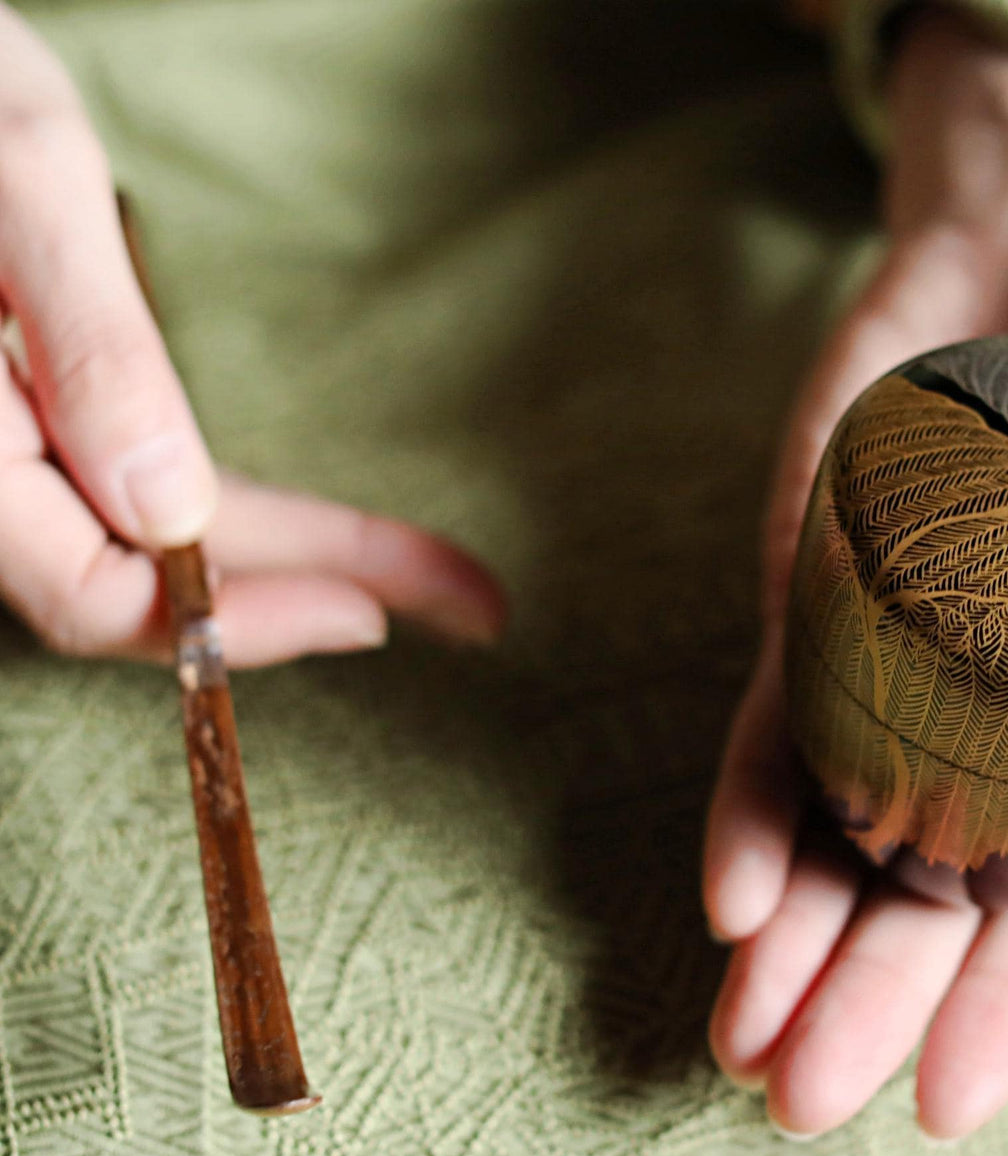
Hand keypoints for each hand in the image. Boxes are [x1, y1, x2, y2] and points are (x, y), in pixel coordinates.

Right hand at [0, 7, 503, 665]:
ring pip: (170, 538)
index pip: (94, 597)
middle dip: (318, 587)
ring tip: (435, 572)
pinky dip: (245, 511)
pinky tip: (328, 533)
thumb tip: (170, 512)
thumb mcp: (21, 186)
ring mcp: (19, 448)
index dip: (237, 622)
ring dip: (304, 554)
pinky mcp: (50, 418)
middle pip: (160, 581)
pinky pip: (154, 486)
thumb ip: (91, 353)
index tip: (366, 612)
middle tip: (467, 604)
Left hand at [703, 9, 1007, 1140]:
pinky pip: (768, 726)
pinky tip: (725, 894)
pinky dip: (745, 808)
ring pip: (826, 837)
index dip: (998, 1016)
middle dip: (858, 1005)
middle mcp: (973, 731)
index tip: (942, 1109)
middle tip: (798, 1108)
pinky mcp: (804, 610)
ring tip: (740, 1041)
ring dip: (782, 942)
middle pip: (912, 900)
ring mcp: (880, 674)